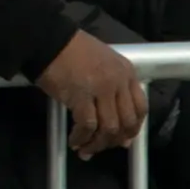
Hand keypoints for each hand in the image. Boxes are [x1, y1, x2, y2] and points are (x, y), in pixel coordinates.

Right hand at [36, 31, 146, 156]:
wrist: (48, 39)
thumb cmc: (72, 49)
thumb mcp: (103, 63)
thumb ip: (114, 89)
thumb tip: (116, 124)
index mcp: (127, 72)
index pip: (141, 108)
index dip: (133, 128)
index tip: (122, 139)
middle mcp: (119, 82)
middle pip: (126, 121)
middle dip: (114, 140)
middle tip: (100, 146)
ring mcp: (101, 89)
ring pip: (109, 127)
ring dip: (97, 143)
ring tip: (85, 149)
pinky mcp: (81, 96)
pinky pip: (87, 125)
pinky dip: (82, 138)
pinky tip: (74, 141)